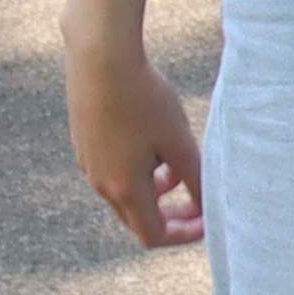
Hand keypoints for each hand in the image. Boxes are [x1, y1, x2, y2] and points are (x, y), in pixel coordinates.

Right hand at [67, 35, 203, 254]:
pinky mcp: (84, 144)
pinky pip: (113, 171)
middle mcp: (100, 183)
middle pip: (137, 219)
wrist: (100, 59)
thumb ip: (195, 179)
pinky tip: (154, 144)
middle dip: (171, 216)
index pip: (153, 236)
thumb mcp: (179, 142)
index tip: (209, 221)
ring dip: (155, 191)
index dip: (184, 235)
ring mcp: (88, 164)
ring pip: (125, 194)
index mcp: (124, 189)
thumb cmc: (144, 100)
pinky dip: (138, 172)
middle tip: (200, 204)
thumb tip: (209, 207)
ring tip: (180, 167)